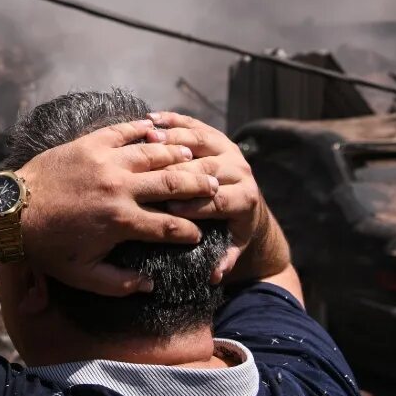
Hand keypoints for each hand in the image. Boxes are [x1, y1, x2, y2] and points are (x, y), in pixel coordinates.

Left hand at [16, 120, 220, 295]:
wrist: (11, 211)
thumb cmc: (46, 246)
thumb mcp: (81, 276)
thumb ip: (118, 283)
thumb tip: (149, 285)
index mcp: (121, 222)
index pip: (170, 227)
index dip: (190, 233)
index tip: (199, 235)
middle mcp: (119, 188)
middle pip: (172, 183)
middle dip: (199, 186)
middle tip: (214, 186)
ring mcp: (105, 161)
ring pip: (154, 153)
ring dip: (178, 156)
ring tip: (194, 159)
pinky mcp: (89, 143)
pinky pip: (124, 131)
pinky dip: (144, 129)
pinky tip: (158, 130)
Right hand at [146, 112, 263, 283]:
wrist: (247, 199)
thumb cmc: (232, 226)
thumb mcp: (234, 244)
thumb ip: (225, 259)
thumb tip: (214, 275)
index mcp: (245, 198)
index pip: (219, 200)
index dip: (195, 204)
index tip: (169, 209)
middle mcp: (240, 169)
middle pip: (208, 167)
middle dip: (179, 171)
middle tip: (152, 174)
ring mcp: (228, 147)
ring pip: (200, 138)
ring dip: (174, 138)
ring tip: (148, 140)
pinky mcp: (215, 134)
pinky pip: (192, 123)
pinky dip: (171, 120)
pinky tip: (149, 120)